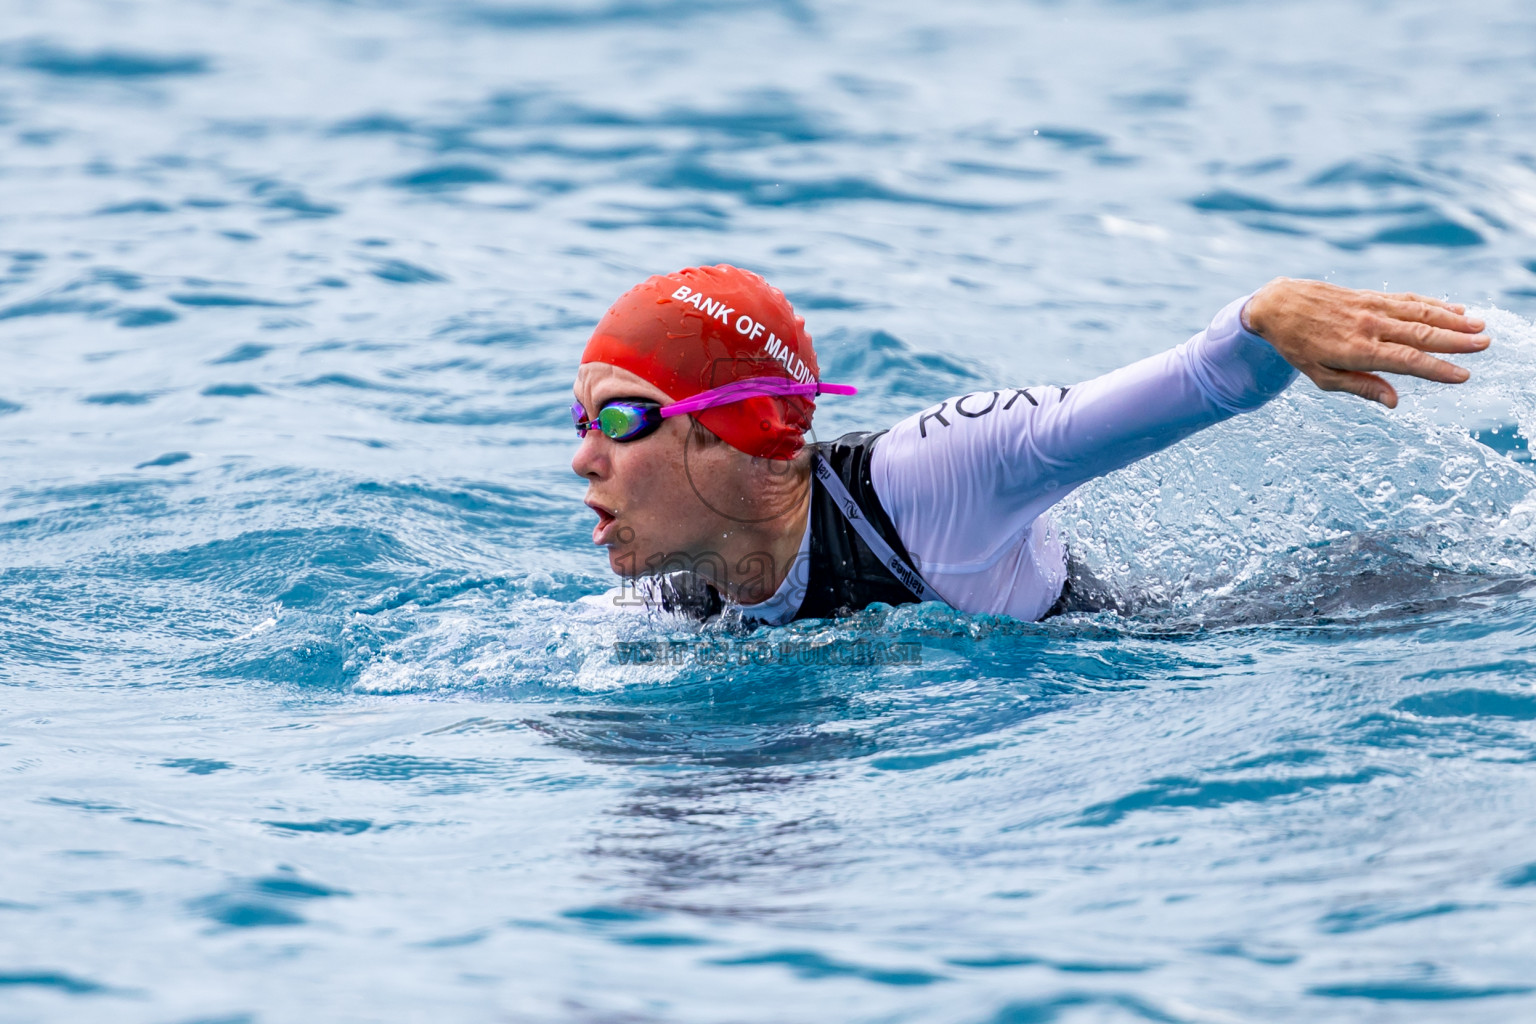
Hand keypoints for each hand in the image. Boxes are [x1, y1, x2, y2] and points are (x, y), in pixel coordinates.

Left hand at [1242, 277, 1489, 408]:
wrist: (1278, 305)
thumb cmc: (1298, 347)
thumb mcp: (1321, 376)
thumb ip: (1361, 386)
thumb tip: (1393, 402)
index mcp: (1357, 350)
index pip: (1407, 361)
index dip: (1437, 369)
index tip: (1463, 376)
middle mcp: (1369, 326)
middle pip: (1421, 334)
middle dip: (1456, 340)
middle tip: (1485, 345)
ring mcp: (1371, 308)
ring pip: (1420, 313)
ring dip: (1452, 319)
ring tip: (1479, 326)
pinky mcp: (1370, 296)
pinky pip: (1407, 300)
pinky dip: (1433, 304)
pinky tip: (1454, 308)